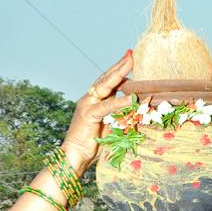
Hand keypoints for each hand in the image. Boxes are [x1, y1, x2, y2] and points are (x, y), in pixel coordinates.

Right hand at [63, 51, 134, 165]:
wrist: (75, 156)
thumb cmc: (93, 144)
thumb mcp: (111, 127)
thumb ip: (121, 116)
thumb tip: (137, 110)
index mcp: (94, 101)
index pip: (107, 82)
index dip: (118, 71)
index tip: (130, 60)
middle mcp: (89, 99)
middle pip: (106, 78)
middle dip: (119, 65)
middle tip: (131, 54)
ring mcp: (87, 105)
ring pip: (105, 86)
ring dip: (118, 74)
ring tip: (130, 63)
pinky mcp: (88, 115)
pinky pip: (107, 106)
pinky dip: (119, 101)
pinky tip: (131, 97)